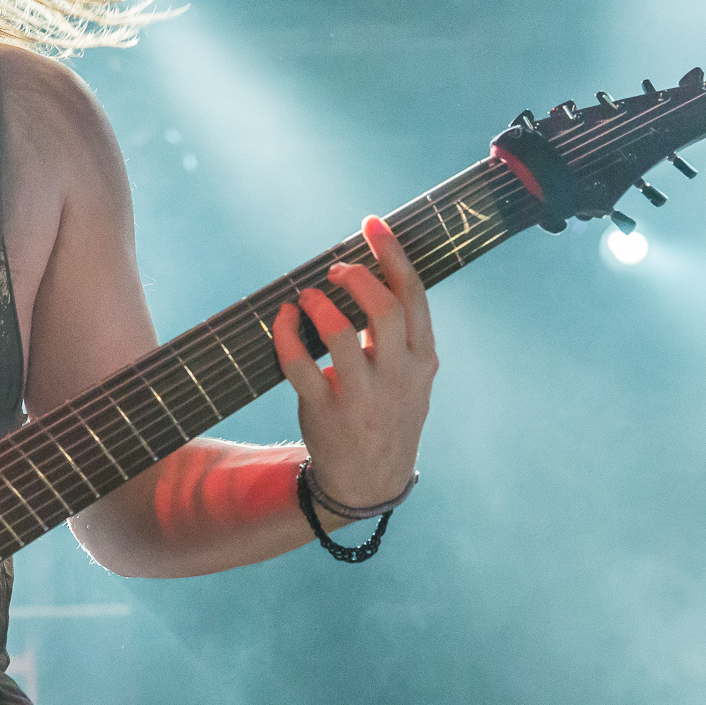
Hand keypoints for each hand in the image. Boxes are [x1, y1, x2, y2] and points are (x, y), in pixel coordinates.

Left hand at [272, 215, 438, 514]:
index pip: (413, 296)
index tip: (371, 224)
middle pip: (384, 310)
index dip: (392, 254)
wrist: (370, 480)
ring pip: (343, 337)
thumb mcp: (411, 374)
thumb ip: (400, 332)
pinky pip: (300, 367)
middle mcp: (398, 376)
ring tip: (307, 294)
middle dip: (358, 278)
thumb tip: (372, 269)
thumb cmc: (387, 411)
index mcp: (422, 358)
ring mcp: (363, 396)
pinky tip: (283, 318)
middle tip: (335, 267)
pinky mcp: (325, 412)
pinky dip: (286, 335)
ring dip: (320, 306)